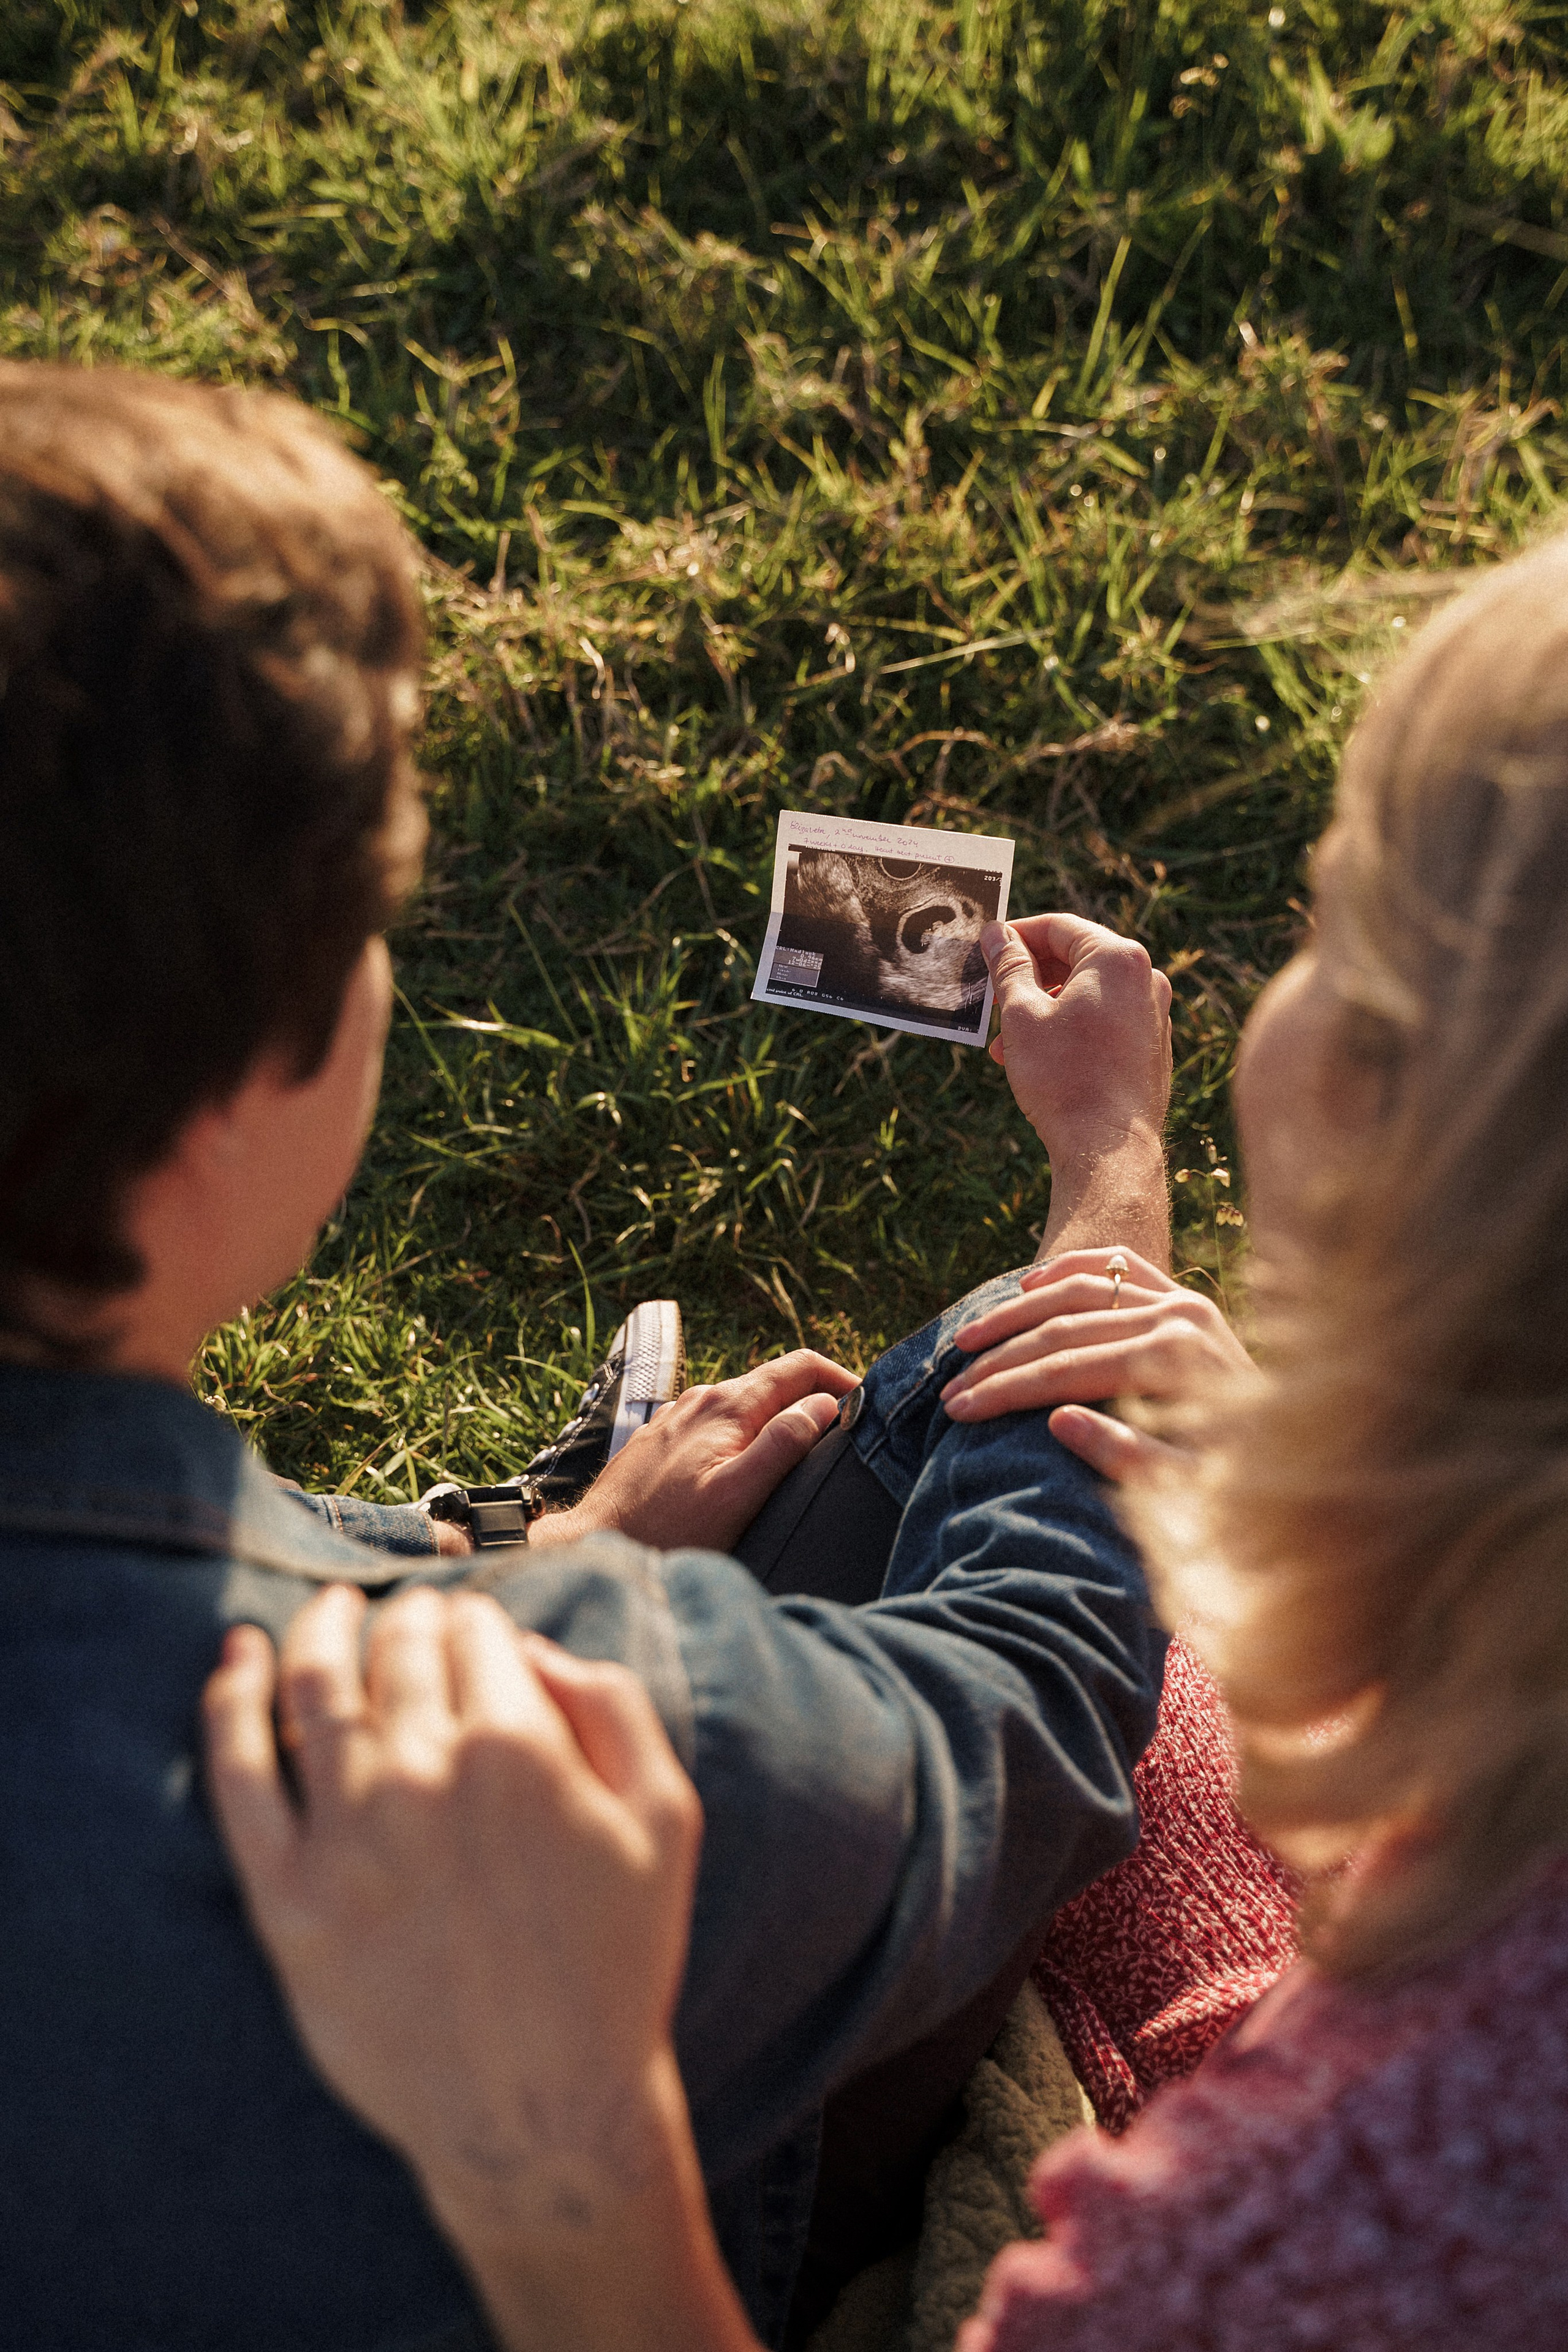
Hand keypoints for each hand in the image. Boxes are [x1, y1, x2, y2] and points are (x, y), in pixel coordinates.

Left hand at [203, 1585, 701, 2245]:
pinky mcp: (287, 1900)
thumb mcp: (666, 1818)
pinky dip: (230, 1697)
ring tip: (328, 1610)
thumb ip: (613, 1705)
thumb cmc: (613, 1966)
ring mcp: (346, 1839)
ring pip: (314, 1687)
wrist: (544, 2115)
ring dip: (320, 1628)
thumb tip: (528, 1649)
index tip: (471, 1628)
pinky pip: (238, 1774)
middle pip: (397, 1648)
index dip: (475, 1620)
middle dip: (406, 1616)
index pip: (476, 1632)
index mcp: (518, 1748)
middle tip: (408, 1615)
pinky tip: (239, 1656)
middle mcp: (423, 1777)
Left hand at [534, 1351, 856, 1554]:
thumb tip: (824, 1406)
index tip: (867, 1409)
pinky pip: (720, 1423)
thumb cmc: (667, 1530)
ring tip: (806, 1454)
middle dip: (815, 1399)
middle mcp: (703, 1398)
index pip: (801, 1366)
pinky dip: (749, 1433)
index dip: (842, 1379)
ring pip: (747, 1403)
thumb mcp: (736, 1494)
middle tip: (847, 1437)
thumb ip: (782, 1445)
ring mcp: (680, 1416)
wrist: (592, 1544)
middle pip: (775, 1382)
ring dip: (782, 1417)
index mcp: (728, 1405)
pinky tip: (751, 1466)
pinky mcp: (664, 1439)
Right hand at [940, 1246, 1257, 1480]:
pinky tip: (1029, 1286)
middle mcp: (1182, 1316)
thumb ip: (1128, 1459)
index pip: (1068, 1368)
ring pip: (1081, 1287)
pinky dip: (1071, 1271)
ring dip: (1018, 1311)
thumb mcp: (1194, 1497)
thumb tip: (1056, 1419)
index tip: (958, 1412)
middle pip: (1065, 1326)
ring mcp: (1186, 1301)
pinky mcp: (1188, 1300)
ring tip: (969, 1340)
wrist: (1313, 1464)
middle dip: (1000, 1359)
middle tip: (950, 1389)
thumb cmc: (1253, 1492)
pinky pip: (1118, 1267)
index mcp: (1178, 1360)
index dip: (1006, 1391)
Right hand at [982, 916, 1173, 1267]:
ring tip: (1005, 1044)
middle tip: (992, 1000)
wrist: (1109, 1149)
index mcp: (1118, 958)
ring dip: (1043, 1009)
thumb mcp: (1022, 1014)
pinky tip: (1038, 1059)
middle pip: (1076, 959)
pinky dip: (1069, 1029)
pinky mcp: (1151, 1048)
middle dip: (1028, 978)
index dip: (1015, 936)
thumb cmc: (1064, 1078)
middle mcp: (1145, 979)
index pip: (1059, 927)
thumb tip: (997, 935)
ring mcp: (1153, 1015)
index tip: (986, 952)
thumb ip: (1008, 967)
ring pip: (1087, 995)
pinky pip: (1103, 1022)